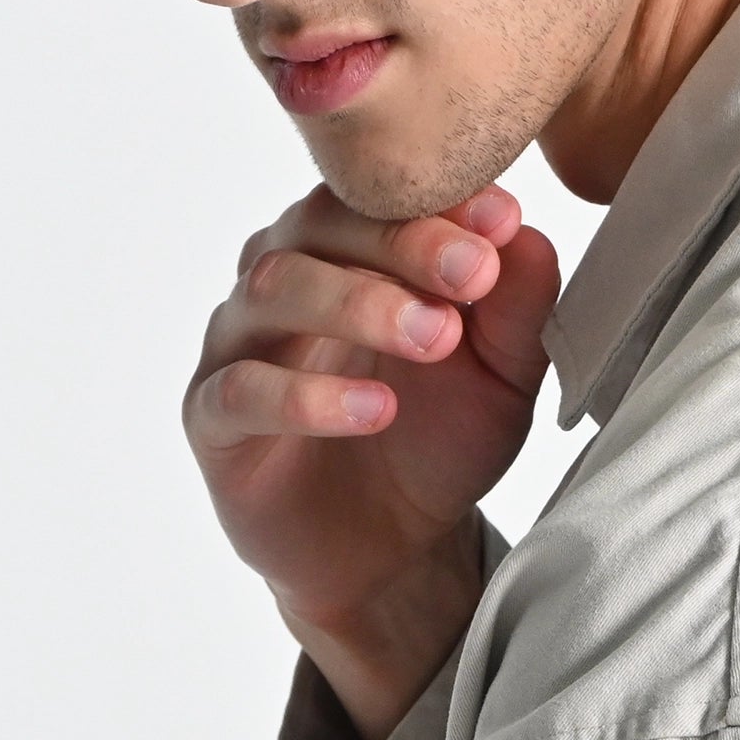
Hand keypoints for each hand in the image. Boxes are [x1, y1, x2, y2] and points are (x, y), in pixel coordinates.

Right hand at [181, 180, 559, 645]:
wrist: (395, 546)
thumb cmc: (441, 433)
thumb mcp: (503, 372)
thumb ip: (516, 305)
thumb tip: (528, 234)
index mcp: (351, 244)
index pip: (379, 193)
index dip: (440, 199)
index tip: (503, 219)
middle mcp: (287, 273)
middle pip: (320, 224)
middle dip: (403, 242)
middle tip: (473, 273)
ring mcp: (241, 342)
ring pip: (274, 289)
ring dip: (358, 304)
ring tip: (434, 339)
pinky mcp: (211, 418)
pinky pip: (240, 390)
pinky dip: (307, 396)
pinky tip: (375, 409)